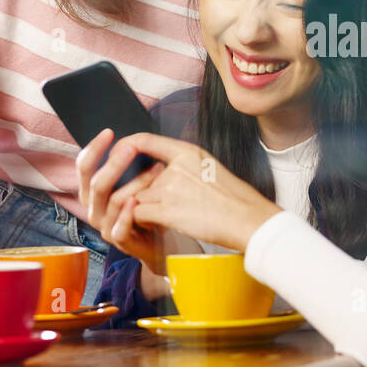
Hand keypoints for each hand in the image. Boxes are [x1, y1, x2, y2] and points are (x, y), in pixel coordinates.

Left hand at [77, 130, 281, 251]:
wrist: (248, 219)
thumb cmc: (234, 199)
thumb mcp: (210, 168)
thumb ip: (184, 165)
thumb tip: (160, 169)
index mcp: (187, 152)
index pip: (145, 140)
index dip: (126, 146)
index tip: (117, 154)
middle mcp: (175, 166)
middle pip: (137, 175)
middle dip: (136, 191)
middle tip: (144, 205)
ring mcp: (170, 187)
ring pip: (135, 196)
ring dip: (139, 209)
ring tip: (152, 219)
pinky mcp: (167, 210)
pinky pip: (138, 213)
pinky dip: (141, 222)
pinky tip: (154, 227)